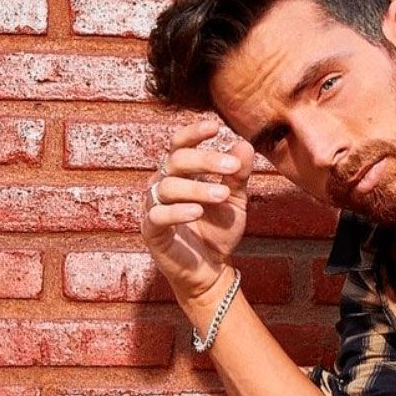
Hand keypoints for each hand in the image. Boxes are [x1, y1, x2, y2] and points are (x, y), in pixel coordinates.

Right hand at [140, 119, 254, 300]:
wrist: (212, 268)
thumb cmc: (218, 229)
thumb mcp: (234, 199)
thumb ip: (238, 175)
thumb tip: (245, 144)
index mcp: (180, 173)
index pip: (180, 145)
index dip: (193, 133)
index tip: (215, 127)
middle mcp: (163, 184)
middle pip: (175, 161)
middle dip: (205, 160)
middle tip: (232, 166)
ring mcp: (154, 207)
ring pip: (167, 187)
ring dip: (197, 188)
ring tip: (222, 195)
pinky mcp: (151, 231)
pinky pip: (158, 216)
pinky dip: (178, 212)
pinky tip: (198, 211)